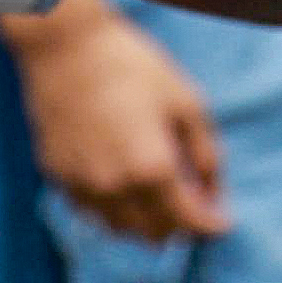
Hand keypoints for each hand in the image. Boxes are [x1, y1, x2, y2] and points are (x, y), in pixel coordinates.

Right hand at [0, 0, 231, 241]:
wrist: (66, 49)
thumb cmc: (134, 68)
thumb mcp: (187, 102)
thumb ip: (205, 153)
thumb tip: (215, 192)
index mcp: (153, 169)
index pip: (188, 220)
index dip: (211, 226)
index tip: (224, 224)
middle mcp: (115, 188)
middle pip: (153, 233)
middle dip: (180, 228)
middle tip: (197, 209)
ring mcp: (81, 185)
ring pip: (118, 229)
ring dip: (145, 225)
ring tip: (164, 204)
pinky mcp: (56, 177)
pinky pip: (90, 211)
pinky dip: (113, 211)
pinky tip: (126, 189)